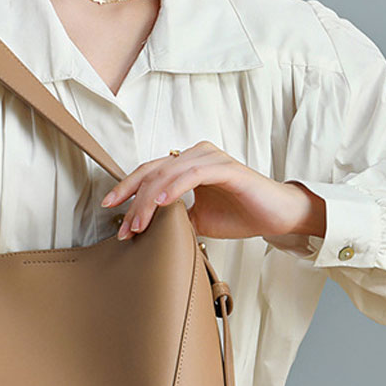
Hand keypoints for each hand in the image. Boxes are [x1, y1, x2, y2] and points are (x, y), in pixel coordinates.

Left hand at [100, 141, 325, 241]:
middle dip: (133, 200)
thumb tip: (147, 230)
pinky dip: (175, 188)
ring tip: (138, 224)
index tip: (108, 206)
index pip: (149, 171)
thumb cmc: (240, 214)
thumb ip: (173, 218)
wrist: (277, 216)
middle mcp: (196, 155)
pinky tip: (162, 204)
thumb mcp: (197, 220)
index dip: (126, 187)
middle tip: (124, 228)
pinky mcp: (227, 169)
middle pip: (153, 172)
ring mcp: (211, 159)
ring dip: (149, 201)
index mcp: (187, 163)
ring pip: (168, 173)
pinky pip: (193, 174)